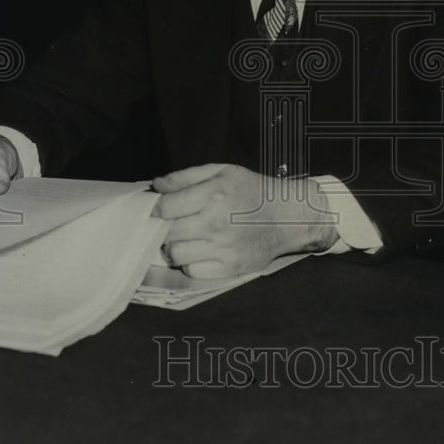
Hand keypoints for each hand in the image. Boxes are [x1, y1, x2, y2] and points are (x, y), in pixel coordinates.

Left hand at [152, 163, 337, 278]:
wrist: (287, 216)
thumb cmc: (252, 191)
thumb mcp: (221, 172)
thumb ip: (186, 177)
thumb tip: (157, 186)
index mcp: (213, 194)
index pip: (165, 208)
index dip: (156, 208)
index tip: (158, 209)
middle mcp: (216, 223)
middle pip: (168, 233)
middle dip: (164, 228)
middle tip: (173, 224)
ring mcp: (223, 248)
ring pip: (176, 255)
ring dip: (175, 247)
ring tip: (186, 238)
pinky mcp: (230, 268)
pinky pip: (193, 271)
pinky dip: (191, 263)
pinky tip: (200, 251)